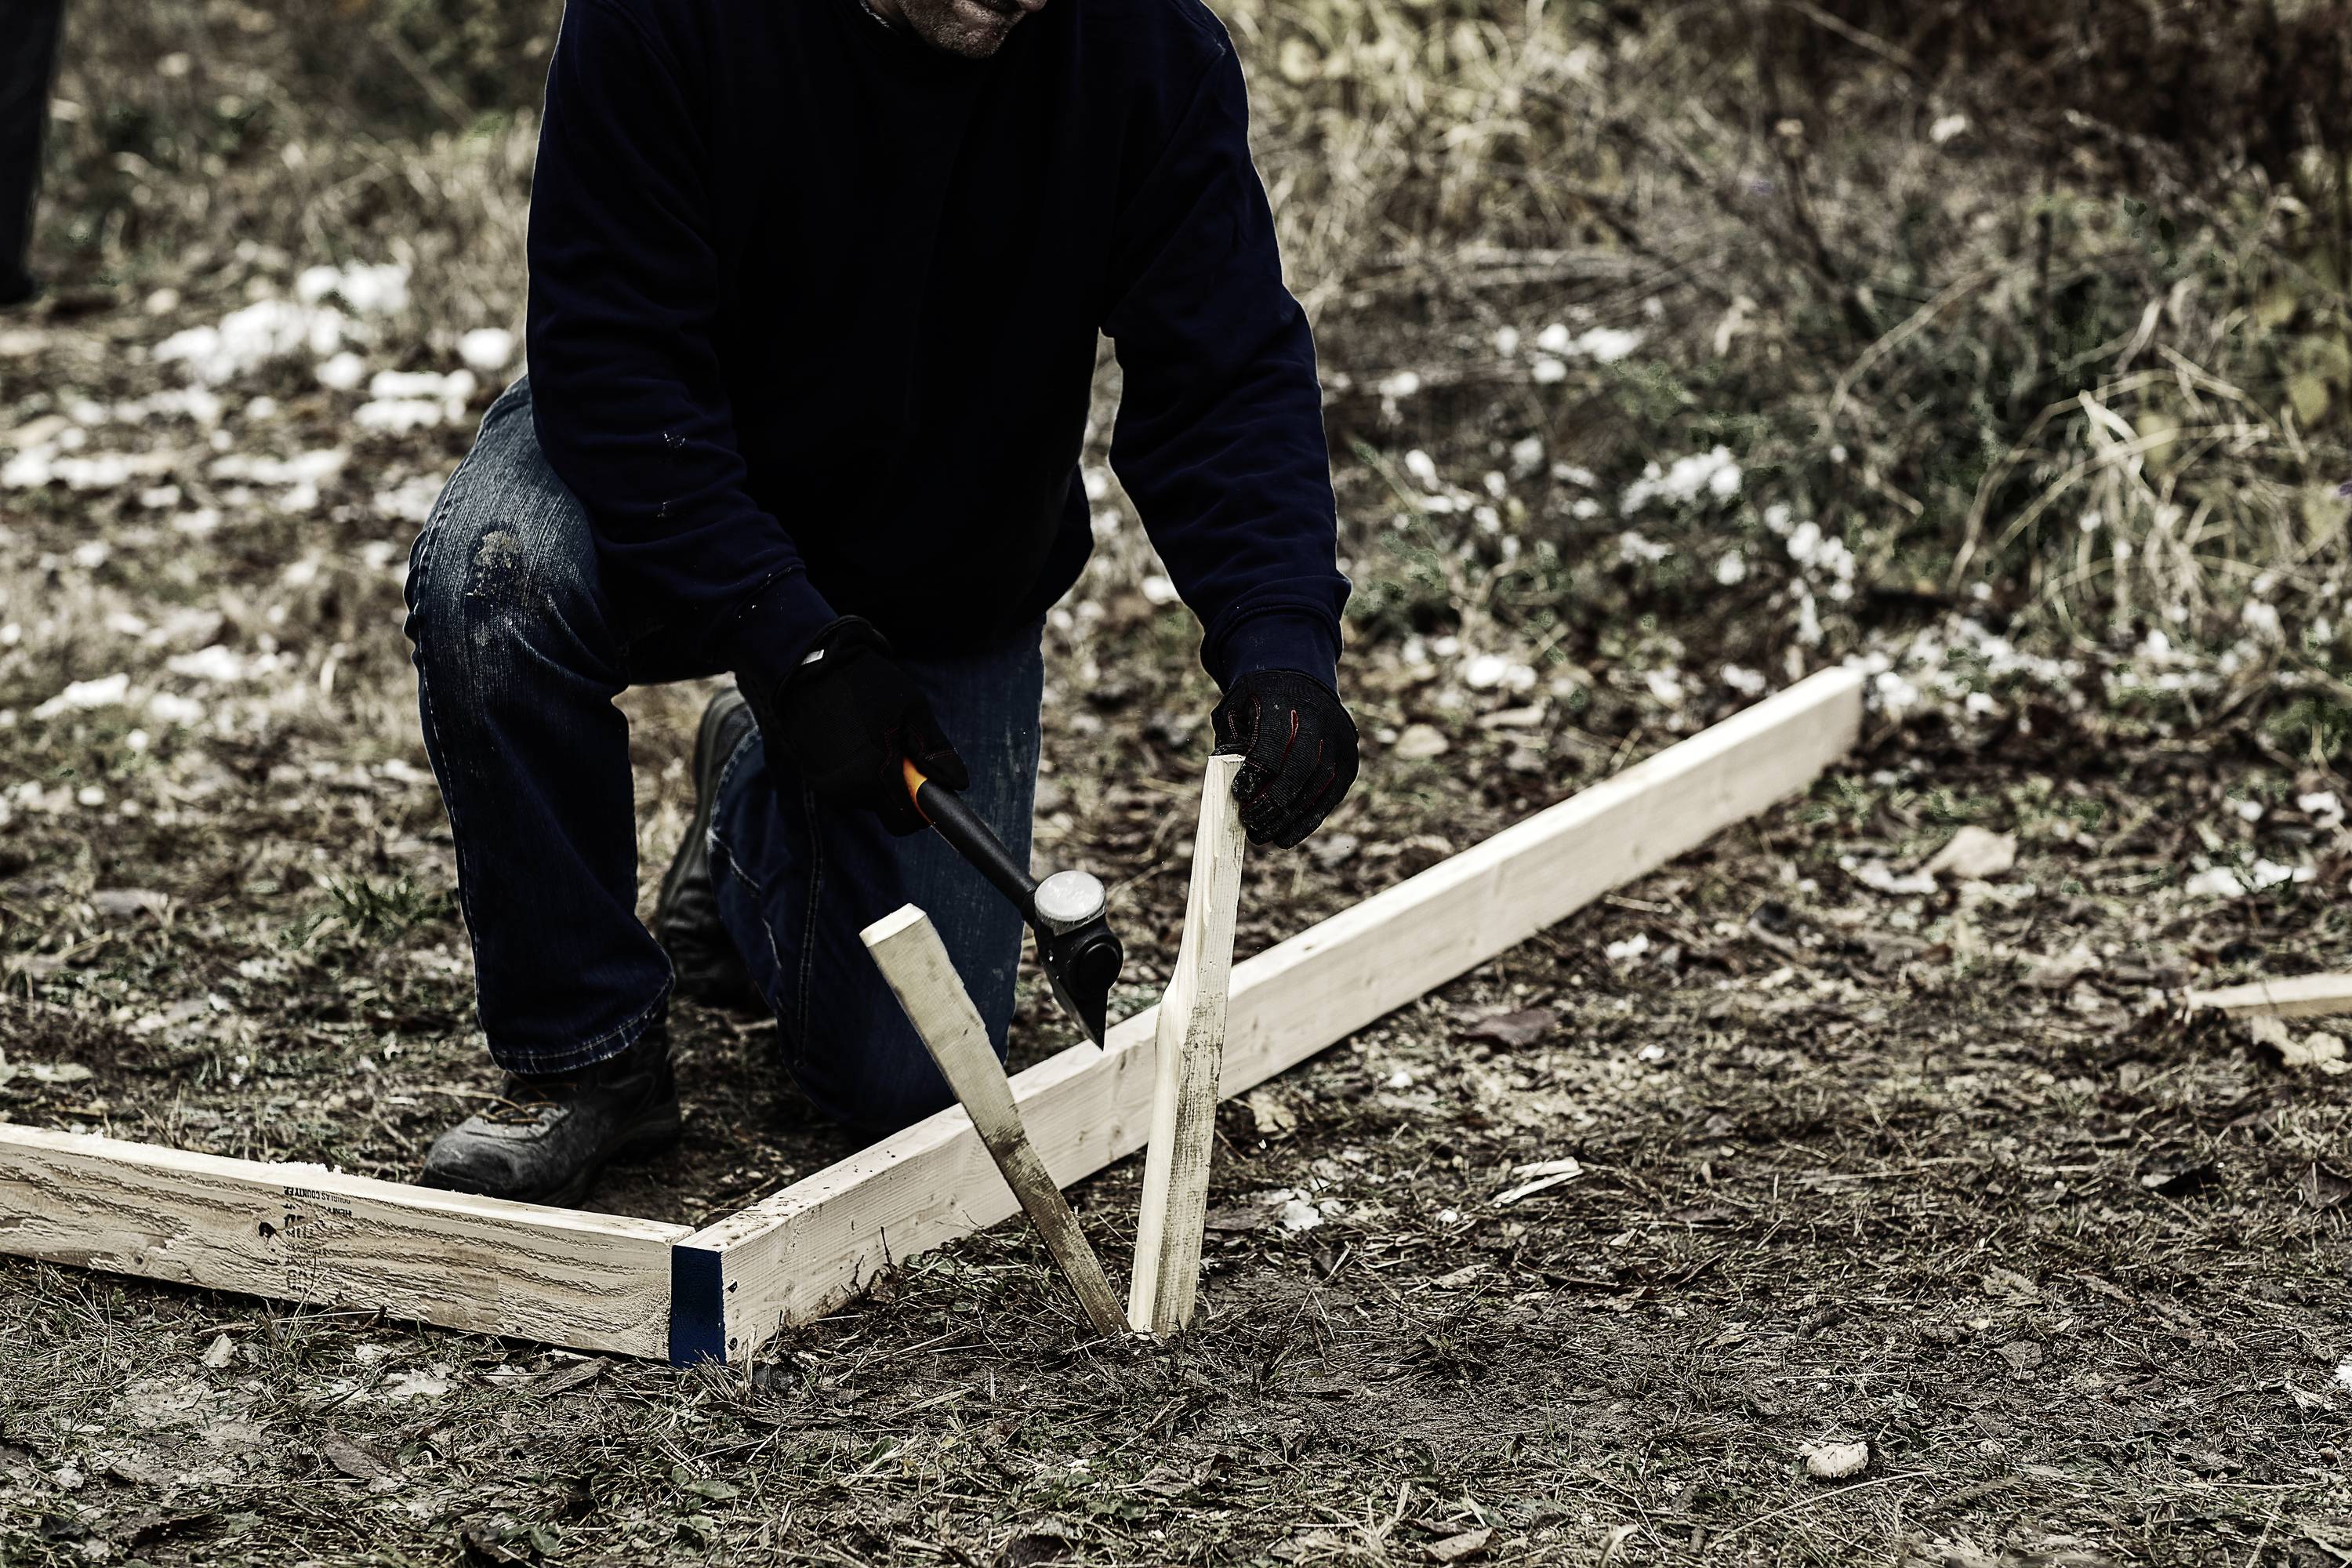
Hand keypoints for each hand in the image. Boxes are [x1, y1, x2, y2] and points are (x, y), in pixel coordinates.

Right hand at [737, 617, 964, 835]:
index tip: (923, 784)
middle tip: (896, 748)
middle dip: (897, 789)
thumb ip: (934, 751)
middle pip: (885, 810)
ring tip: (870, 737)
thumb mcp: (912, 711)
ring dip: (874, 778)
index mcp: (875, 775)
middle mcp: (846, 789)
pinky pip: (845, 786)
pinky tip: (851, 739)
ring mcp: (824, 785)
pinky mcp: (811, 775)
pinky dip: (854, 771)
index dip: (920, 809)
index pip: (905, 823)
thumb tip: (958, 783)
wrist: (811, 666)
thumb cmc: (868, 685)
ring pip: (864, 798)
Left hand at [1211, 669, 1358, 847]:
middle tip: (1251, 822)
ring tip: (1262, 836)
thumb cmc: (1260, 701)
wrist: (1301, 681)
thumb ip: (1231, 741)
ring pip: (1318, 788)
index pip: (1274, 743)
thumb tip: (1232, 786)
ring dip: (1289, 819)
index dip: (1256, 773)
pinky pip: (1330, 797)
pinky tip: (1286, 836)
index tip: (1239, 794)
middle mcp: (1319, 720)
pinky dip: (1308, 821)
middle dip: (1274, 802)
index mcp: (1285, 702)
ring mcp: (1339, 742)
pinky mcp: (1349, 761)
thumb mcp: (1236, 708)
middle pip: (1300, 769)